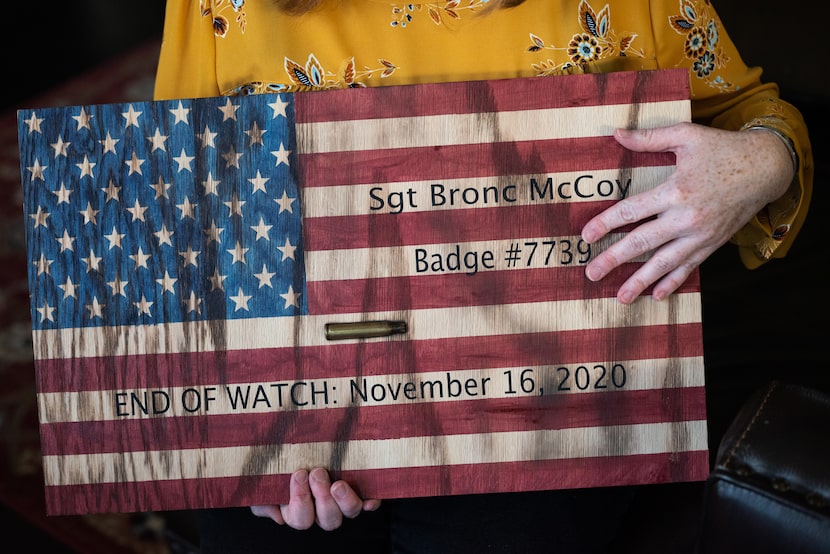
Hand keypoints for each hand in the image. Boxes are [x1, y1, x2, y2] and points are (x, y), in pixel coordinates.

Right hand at [250, 468, 381, 530]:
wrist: (293, 444)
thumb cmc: (275, 466)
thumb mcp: (260, 484)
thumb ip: (262, 502)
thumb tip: (277, 516)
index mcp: (297, 510)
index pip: (301, 519)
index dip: (300, 500)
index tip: (298, 473)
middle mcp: (321, 509)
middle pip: (328, 520)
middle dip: (322, 498)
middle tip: (317, 472)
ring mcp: (341, 501)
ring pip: (348, 513)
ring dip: (344, 500)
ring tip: (337, 483)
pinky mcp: (357, 490)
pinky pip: (367, 502)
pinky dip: (371, 502)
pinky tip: (371, 499)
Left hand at [581, 122, 793, 303]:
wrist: (767, 168)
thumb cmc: (723, 149)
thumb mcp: (687, 136)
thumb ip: (649, 138)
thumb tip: (615, 133)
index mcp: (675, 191)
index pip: (632, 211)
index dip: (606, 224)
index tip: (586, 237)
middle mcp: (686, 218)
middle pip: (642, 243)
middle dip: (614, 260)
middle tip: (591, 273)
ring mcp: (700, 235)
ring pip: (664, 263)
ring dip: (640, 281)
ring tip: (620, 297)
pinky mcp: (712, 244)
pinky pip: (688, 268)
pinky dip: (672, 283)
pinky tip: (656, 296)